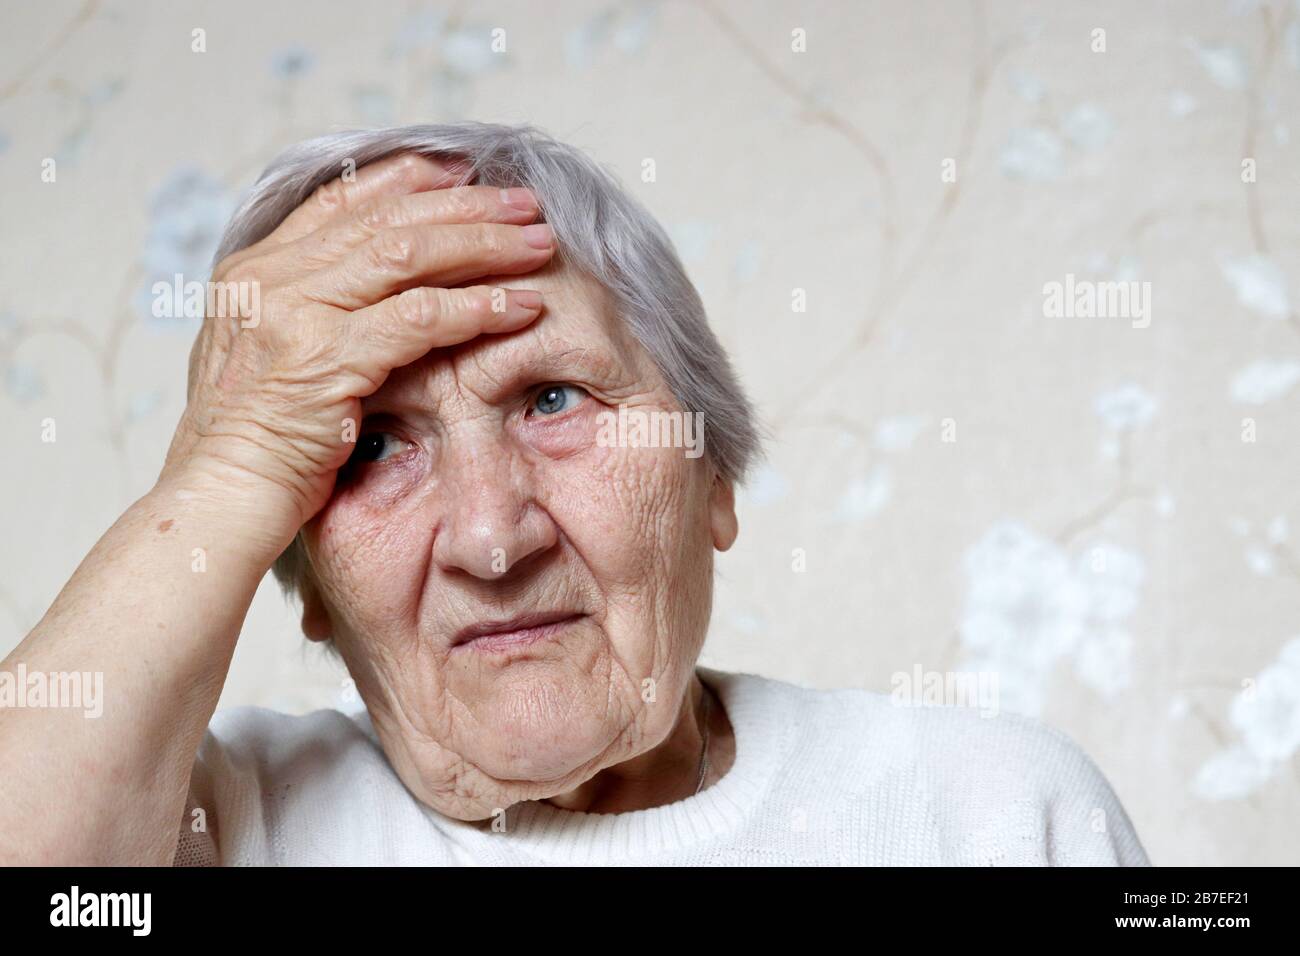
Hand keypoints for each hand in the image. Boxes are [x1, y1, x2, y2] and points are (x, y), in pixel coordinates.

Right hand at [161, 153, 554, 553]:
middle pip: (386, 218)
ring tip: (538, 245)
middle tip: (526, 203)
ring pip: (408, 254)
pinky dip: (477, 307)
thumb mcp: (267, 354)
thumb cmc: (251, 440)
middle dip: (465, 206)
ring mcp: (294, 313)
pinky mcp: (327, 358)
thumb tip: (367, 281)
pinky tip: (521, 305)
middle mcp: (271, 278)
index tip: (467, 173)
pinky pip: (420, 317)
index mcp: (255, 269)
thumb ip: (306, 307)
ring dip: (482, 245)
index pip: (342, 199)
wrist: (217, 496)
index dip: (411, 180)